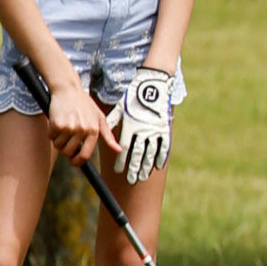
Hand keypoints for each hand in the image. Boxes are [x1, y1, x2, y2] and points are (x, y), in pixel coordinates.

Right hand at [43, 77, 116, 166]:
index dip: (77, 161)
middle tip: (66, 137)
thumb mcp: (100, 118)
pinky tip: (57, 122)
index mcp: (94, 130)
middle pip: (68, 152)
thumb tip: (118, 150)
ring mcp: (70, 128)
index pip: (85, 155)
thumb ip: (108, 136)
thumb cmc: (84, 104)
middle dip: (65, 148)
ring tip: (63, 127)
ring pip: (58, 145)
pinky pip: (51, 137)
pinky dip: (51, 132)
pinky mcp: (58, 124)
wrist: (69, 89)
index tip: (73, 162)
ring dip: (58, 139)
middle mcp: (83, 130)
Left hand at [106, 66, 175, 183]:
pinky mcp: (164, 128)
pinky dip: (160, 156)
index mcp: (131, 126)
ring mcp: (155, 130)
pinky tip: (157, 166)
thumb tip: (101, 131)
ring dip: (147, 166)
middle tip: (131, 179)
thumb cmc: (133, 97)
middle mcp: (143, 130)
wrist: (152, 86)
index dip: (121, 161)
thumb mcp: (120, 108)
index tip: (118, 171)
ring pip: (151, 152)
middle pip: (138, 154)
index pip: (125, 148)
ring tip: (143, 176)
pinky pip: (163, 145)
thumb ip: (112, 121)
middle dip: (134, 168)